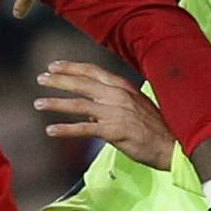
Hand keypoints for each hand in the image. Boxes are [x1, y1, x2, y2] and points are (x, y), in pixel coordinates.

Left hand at [35, 59, 174, 170]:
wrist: (173, 145)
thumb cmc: (156, 128)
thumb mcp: (135, 108)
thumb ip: (112, 105)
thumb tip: (90, 112)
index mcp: (122, 86)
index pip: (92, 71)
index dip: (71, 67)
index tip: (54, 66)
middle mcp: (117, 95)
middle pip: (81, 83)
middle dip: (58, 80)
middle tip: (40, 78)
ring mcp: (115, 112)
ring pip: (78, 104)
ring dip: (55, 103)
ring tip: (38, 103)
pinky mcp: (114, 131)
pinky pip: (84, 128)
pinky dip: (65, 129)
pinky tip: (50, 130)